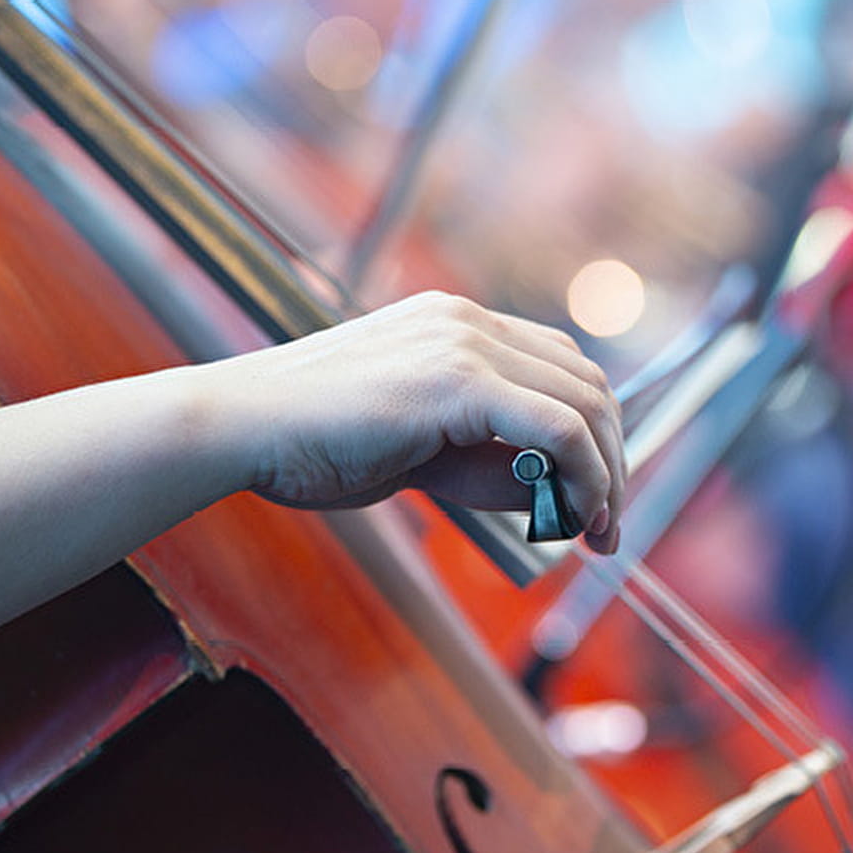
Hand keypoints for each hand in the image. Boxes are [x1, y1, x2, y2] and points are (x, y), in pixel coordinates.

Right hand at [202, 292, 624, 552]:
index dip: (594, 435)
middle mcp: (468, 320)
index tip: (596, 499)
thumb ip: (486, 462)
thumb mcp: (418, 453)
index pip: (560, 369)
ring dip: (606, 474)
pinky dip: (585, 475)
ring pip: (585, 404)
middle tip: (610, 528)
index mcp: (456, 325)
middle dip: (613, 459)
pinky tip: (576, 516)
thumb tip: (557, 494)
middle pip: (587, 383)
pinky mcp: (460, 378)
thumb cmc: (309, 445)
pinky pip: (559, 427)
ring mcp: (466, 342)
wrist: (239, 428)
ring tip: (598, 532)